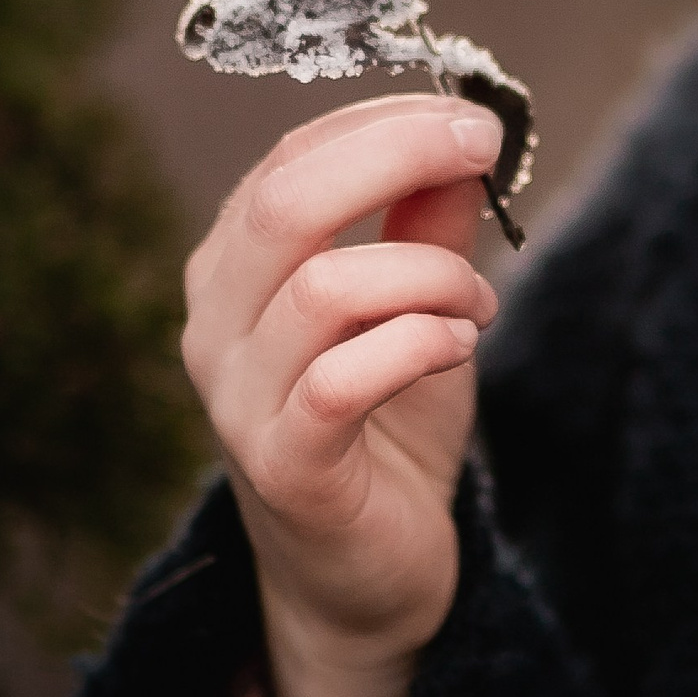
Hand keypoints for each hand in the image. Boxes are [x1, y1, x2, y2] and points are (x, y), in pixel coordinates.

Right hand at [181, 92, 501, 696]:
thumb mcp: (417, 303)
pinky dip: (419, 343)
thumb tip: (463, 131)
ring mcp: (239, 400)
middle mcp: (215, 325)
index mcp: (235, 268)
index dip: (384, 120)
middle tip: (482, 151)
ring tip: (478, 304)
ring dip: (429, 276)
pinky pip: (343, 379)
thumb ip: (426, 221)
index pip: (290, 158)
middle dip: (396, 154)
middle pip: (287, 202)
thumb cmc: (387, 425)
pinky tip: (459, 346)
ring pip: (325, 288)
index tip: (471, 118)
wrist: (369, 578)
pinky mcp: (283, 467)